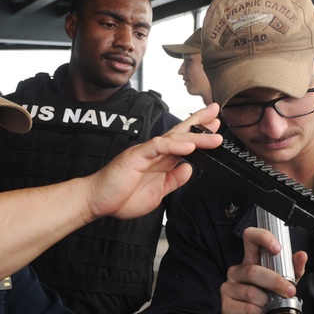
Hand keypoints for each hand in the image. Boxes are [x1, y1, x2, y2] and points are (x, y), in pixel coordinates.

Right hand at [84, 104, 221, 220]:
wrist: (97, 201)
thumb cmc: (121, 196)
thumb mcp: (157, 192)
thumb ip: (173, 180)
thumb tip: (189, 168)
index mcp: (160, 160)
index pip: (183, 143)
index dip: (199, 136)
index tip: (216, 130)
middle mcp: (154, 152)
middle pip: (181, 133)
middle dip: (200, 122)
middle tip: (216, 112)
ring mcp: (146, 152)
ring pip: (174, 139)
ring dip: (196, 136)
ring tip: (214, 136)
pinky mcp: (136, 156)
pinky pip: (158, 147)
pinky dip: (175, 146)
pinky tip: (189, 147)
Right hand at [218, 227, 307, 313]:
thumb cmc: (261, 302)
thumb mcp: (279, 285)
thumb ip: (292, 271)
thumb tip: (302, 256)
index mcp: (250, 261)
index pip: (251, 238)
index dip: (263, 238)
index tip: (277, 248)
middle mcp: (238, 271)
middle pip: (253, 270)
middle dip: (275, 281)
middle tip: (289, 290)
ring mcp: (229, 287)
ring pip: (250, 291)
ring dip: (267, 301)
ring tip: (272, 306)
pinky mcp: (227, 305)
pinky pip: (246, 307)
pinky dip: (260, 312)